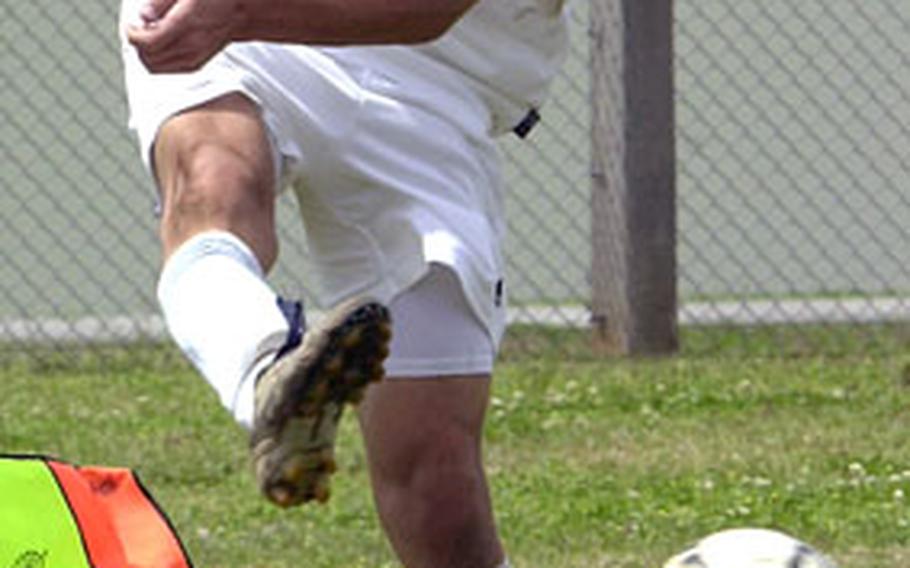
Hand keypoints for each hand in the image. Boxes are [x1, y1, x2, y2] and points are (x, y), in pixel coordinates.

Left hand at [127, 0, 243, 72]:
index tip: (132, 25)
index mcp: (186, 23)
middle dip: (137, 46)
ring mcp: (195, 57)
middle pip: (149, 58)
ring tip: (150, 37)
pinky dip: (158, 61)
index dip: (132, 34)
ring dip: (146, 55)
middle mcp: (191, 44)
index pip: (148, 42)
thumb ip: (161, 1)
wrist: (241, 10)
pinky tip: (162, 45)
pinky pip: (168, 70)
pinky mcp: (197, 63)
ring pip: (156, 68)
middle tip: (139, 30)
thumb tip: (143, 15)